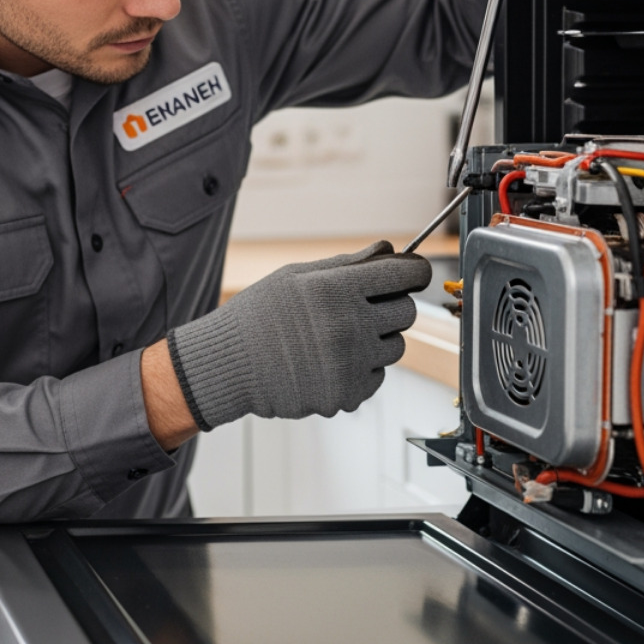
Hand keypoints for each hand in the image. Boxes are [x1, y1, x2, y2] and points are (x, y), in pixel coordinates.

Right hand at [165, 241, 431, 429]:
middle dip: (391, 306)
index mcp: (336, 289)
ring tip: (338, 337)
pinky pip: (377, 377)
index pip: (406, 274)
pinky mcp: (346, 394)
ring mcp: (349, 364)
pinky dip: (361, 369)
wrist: (227, 365)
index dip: (415, 271)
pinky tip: (330, 361)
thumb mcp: (296, 276)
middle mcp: (348, 326)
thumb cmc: (258, 316)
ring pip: (395, 347)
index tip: (413, 274)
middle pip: (407, 312)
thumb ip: (348, 264)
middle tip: (363, 307)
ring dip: (377, 340)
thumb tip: (388, 249)